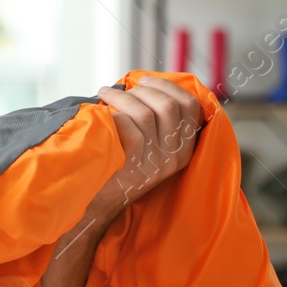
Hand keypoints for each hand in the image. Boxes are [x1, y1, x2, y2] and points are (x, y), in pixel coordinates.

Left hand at [89, 77, 203, 218]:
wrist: (96, 205)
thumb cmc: (116, 172)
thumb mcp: (148, 153)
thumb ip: (156, 127)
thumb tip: (145, 88)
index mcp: (183, 151)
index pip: (190, 107)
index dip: (168, 87)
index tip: (145, 81)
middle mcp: (174, 157)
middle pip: (169, 105)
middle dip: (144, 89)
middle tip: (122, 88)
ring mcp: (155, 160)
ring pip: (145, 111)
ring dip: (122, 96)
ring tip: (105, 93)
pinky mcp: (134, 161)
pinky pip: (127, 122)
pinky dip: (112, 111)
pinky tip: (99, 111)